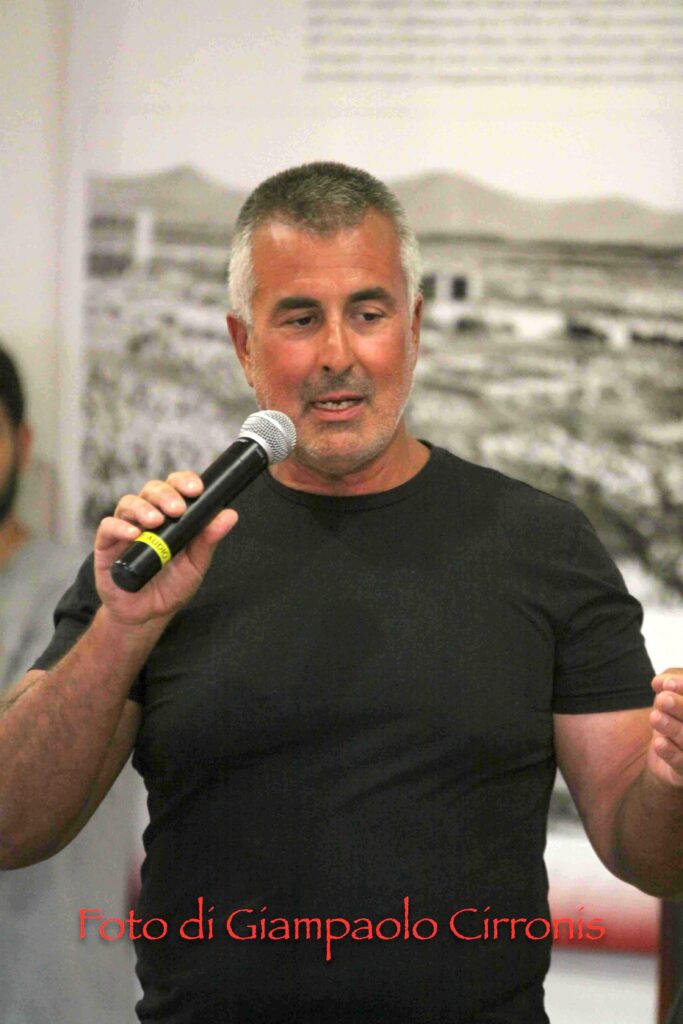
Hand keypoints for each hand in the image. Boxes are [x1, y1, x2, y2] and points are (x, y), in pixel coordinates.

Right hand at [93, 471, 237, 627]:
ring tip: (156, 521)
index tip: (197, 489)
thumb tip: (230, 514)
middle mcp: (146, 516)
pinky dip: (119, 527)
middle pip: (152, 490)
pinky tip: (133, 534)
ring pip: (129, 503)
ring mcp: (125, 529)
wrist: (147, 615)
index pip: (175, 487)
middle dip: (166, 494)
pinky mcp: (106, 545)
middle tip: (178, 509)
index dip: (184, 481)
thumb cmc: (172, 586)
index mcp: (170, 516)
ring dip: (143, 508)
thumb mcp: (196, 564)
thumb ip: (209, 539)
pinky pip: (108, 526)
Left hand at [648, 669, 682, 788]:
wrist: (667, 752)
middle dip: (681, 708)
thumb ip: (669, 682)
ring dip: (672, 728)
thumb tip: (660, 682)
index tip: (667, 683)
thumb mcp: (672, 693)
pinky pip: (681, 763)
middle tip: (663, 699)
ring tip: (655, 717)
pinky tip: (659, 744)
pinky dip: (671, 753)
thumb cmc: (674, 716)